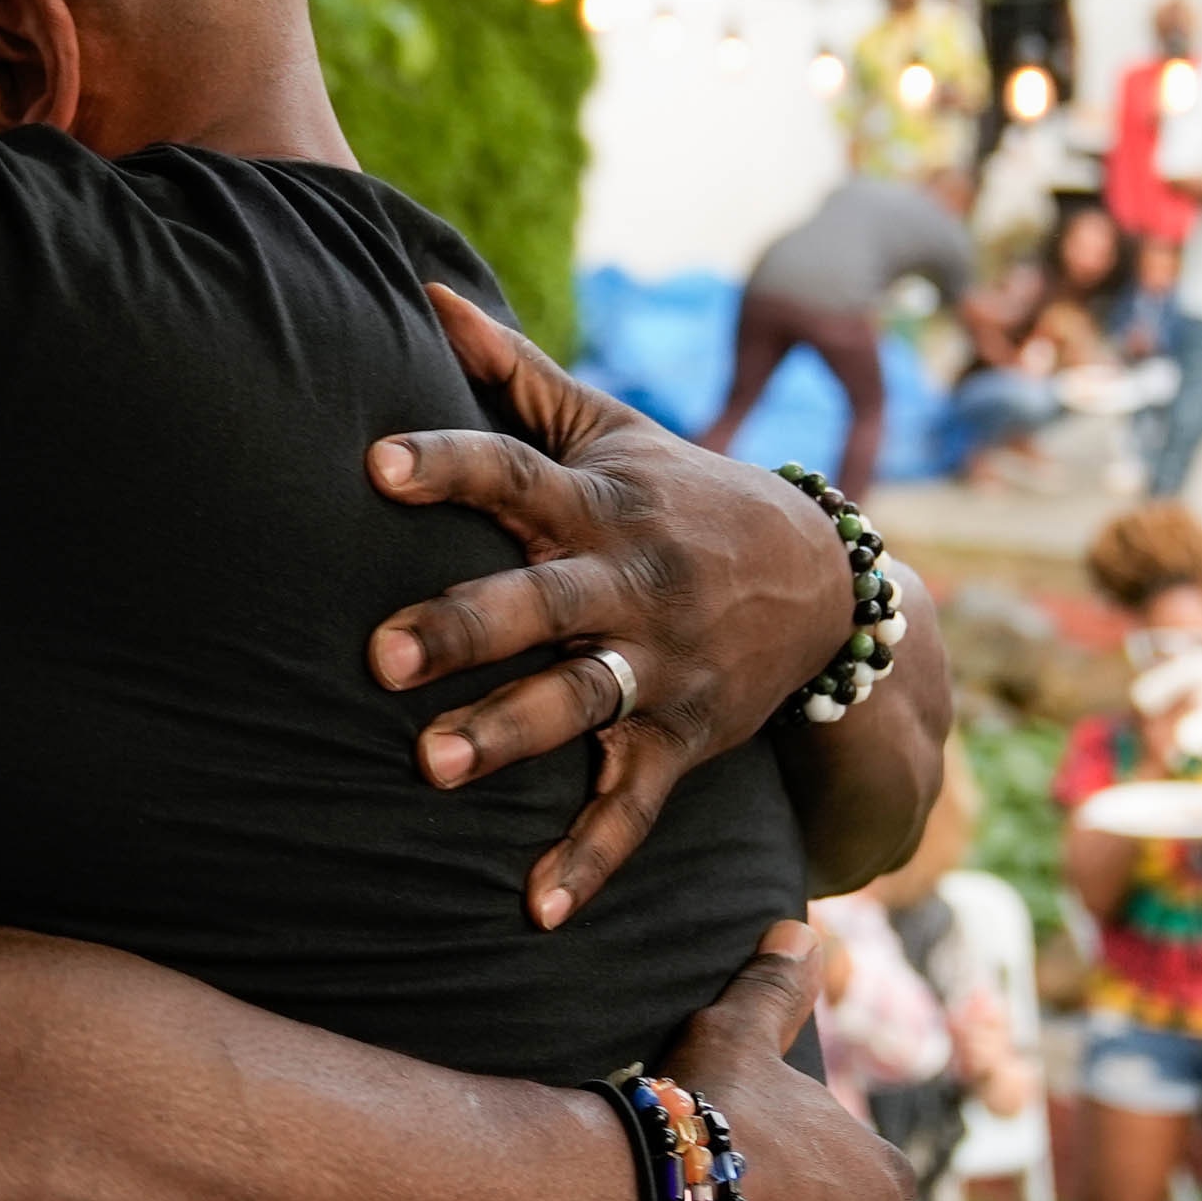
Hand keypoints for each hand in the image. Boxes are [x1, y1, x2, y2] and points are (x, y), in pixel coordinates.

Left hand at [368, 286, 854, 928]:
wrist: (825, 579)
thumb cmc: (680, 494)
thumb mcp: (609, 427)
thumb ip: (514, 374)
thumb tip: (421, 290)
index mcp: (598, 504)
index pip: (515, 470)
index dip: (448, 464)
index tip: (375, 463)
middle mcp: (629, 585)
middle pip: (538, 603)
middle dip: (465, 627)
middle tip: (381, 654)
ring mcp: (660, 668)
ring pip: (581, 703)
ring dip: (510, 734)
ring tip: (432, 765)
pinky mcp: (685, 739)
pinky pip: (635, 807)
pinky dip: (590, 862)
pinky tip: (535, 910)